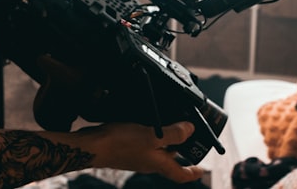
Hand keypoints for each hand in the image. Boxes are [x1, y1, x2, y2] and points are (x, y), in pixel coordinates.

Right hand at [88, 120, 204, 183]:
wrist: (92, 146)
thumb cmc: (120, 144)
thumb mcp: (152, 135)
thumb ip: (173, 133)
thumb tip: (191, 130)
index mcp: (159, 164)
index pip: (182, 175)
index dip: (194, 172)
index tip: (203, 168)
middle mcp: (149, 162)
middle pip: (170, 160)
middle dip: (180, 149)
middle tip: (188, 135)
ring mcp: (137, 155)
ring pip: (157, 150)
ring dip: (165, 139)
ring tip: (170, 122)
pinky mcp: (126, 147)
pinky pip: (144, 143)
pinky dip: (150, 134)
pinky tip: (146, 121)